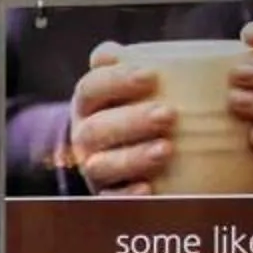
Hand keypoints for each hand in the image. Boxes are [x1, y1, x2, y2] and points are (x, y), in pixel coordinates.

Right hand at [69, 44, 170, 194]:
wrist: (114, 149)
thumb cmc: (132, 106)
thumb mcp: (127, 83)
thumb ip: (124, 64)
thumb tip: (110, 52)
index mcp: (88, 103)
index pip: (92, 88)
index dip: (116, 80)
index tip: (150, 75)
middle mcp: (84, 135)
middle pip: (96, 128)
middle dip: (131, 121)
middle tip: (168, 114)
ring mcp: (93, 166)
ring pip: (100, 165)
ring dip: (133, 157)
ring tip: (166, 150)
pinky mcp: (106, 194)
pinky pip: (109, 200)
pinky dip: (126, 195)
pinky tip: (149, 189)